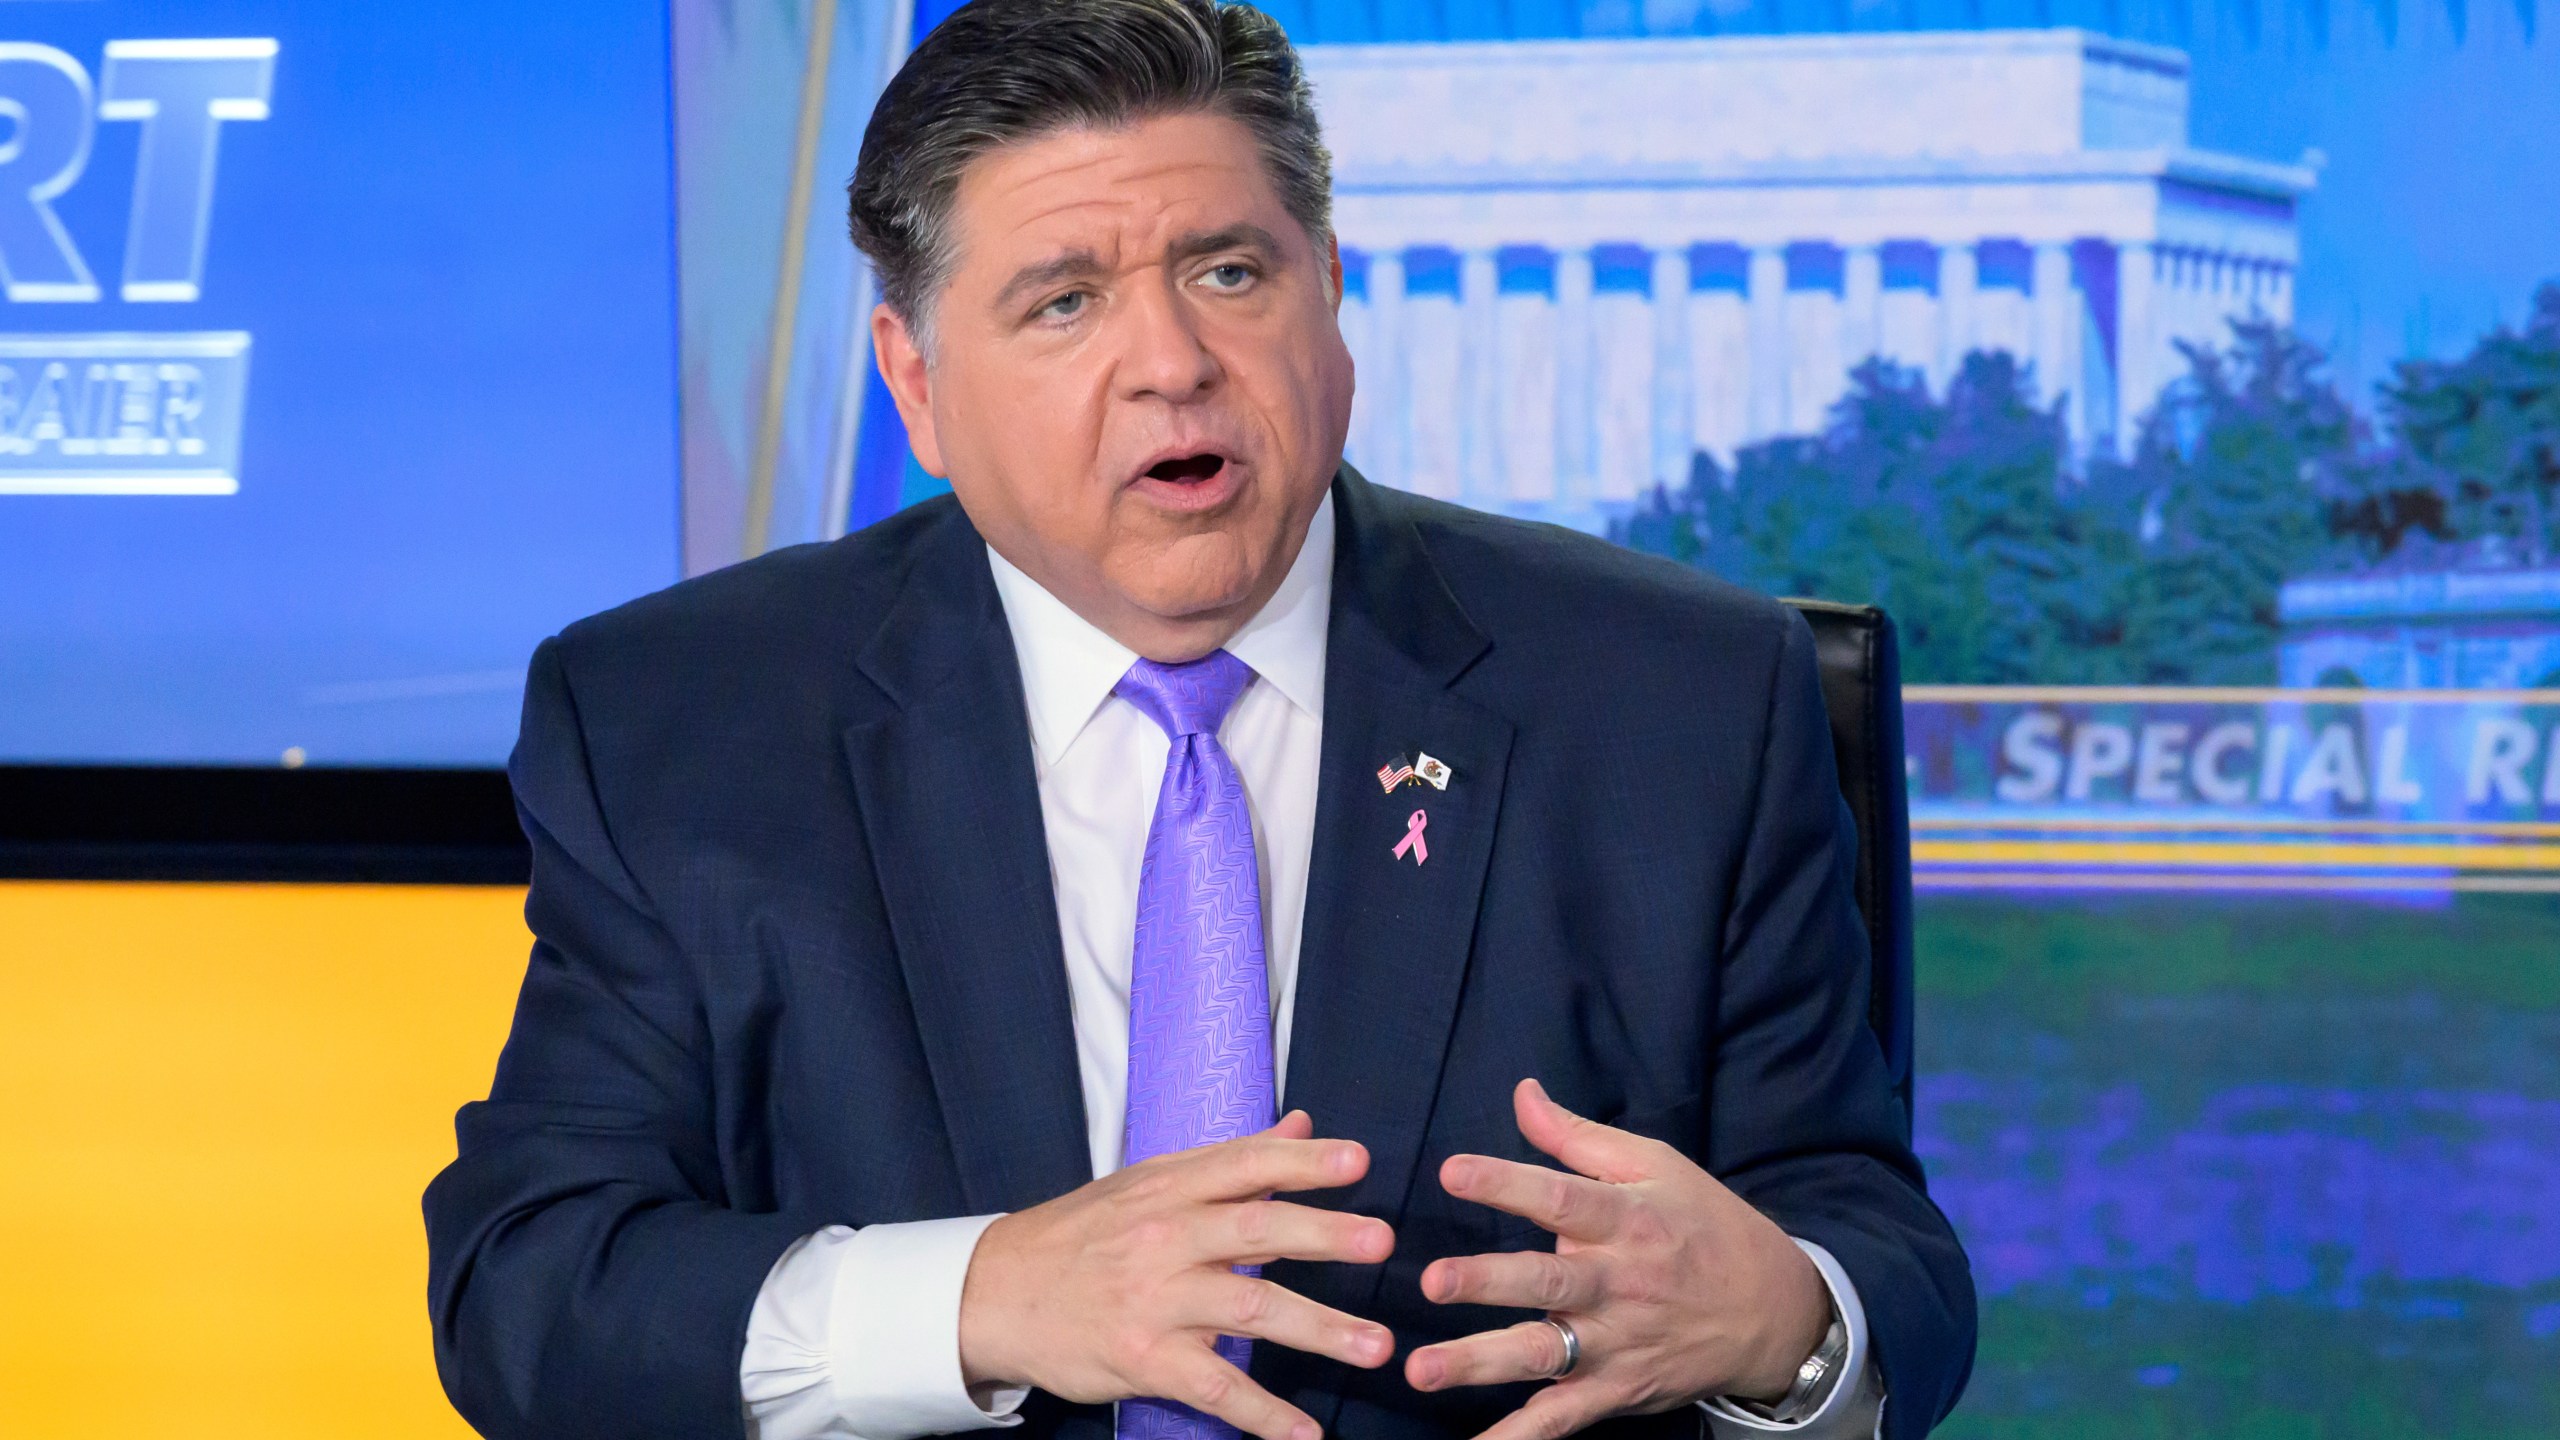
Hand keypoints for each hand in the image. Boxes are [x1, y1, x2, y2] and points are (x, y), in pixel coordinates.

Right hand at [958, 1110, 1398, 1439]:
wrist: (994, 1293)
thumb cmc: (1081, 1234)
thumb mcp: (1148, 1183)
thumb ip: (1231, 1159)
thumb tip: (1303, 1125)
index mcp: (1169, 1188)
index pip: (1244, 1165)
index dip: (1301, 1162)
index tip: (1358, 1160)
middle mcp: (1165, 1237)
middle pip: (1254, 1230)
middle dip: (1322, 1235)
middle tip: (1382, 1242)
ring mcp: (1156, 1300)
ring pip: (1248, 1309)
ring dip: (1319, 1330)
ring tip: (1376, 1347)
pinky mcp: (1145, 1359)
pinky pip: (1215, 1387)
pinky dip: (1263, 1415)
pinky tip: (1305, 1435)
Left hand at [1404, 1079, 1830, 1439]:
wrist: (1774, 1311)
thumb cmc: (1704, 1225)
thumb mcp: (1654, 1166)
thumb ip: (1578, 1138)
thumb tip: (1521, 1094)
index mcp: (1625, 1219)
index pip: (1559, 1197)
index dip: (1504, 1182)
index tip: (1450, 1172)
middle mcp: (1617, 1283)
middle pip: (1546, 1281)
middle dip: (1488, 1282)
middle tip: (1434, 1283)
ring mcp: (1617, 1343)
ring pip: (1544, 1354)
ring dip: (1481, 1363)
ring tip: (1421, 1370)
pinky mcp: (1619, 1390)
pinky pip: (1564, 1418)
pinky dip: (1523, 1437)